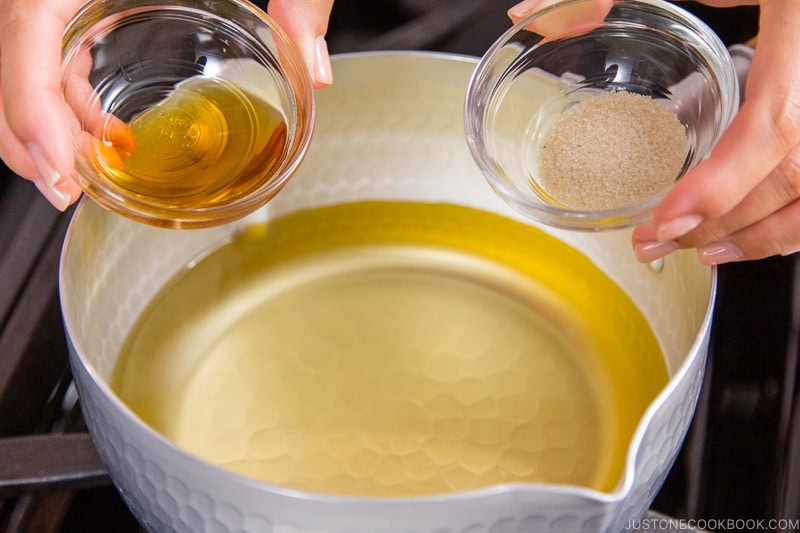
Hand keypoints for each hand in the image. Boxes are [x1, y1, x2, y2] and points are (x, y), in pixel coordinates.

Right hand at [0, 0, 333, 211]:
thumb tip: (316, 66)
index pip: (25, 26)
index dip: (27, 110)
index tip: (56, 172)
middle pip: (14, 52)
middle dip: (31, 128)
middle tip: (73, 187)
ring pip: (29, 49)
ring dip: (52, 113)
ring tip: (97, 161)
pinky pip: (55, 34)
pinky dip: (69, 83)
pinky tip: (108, 116)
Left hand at [632, 0, 799, 265]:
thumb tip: (548, 14)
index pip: (774, 124)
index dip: (720, 183)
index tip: (666, 219)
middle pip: (795, 174)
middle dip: (722, 220)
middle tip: (656, 243)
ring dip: (763, 234)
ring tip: (704, 252)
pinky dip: (796, 220)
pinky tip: (761, 233)